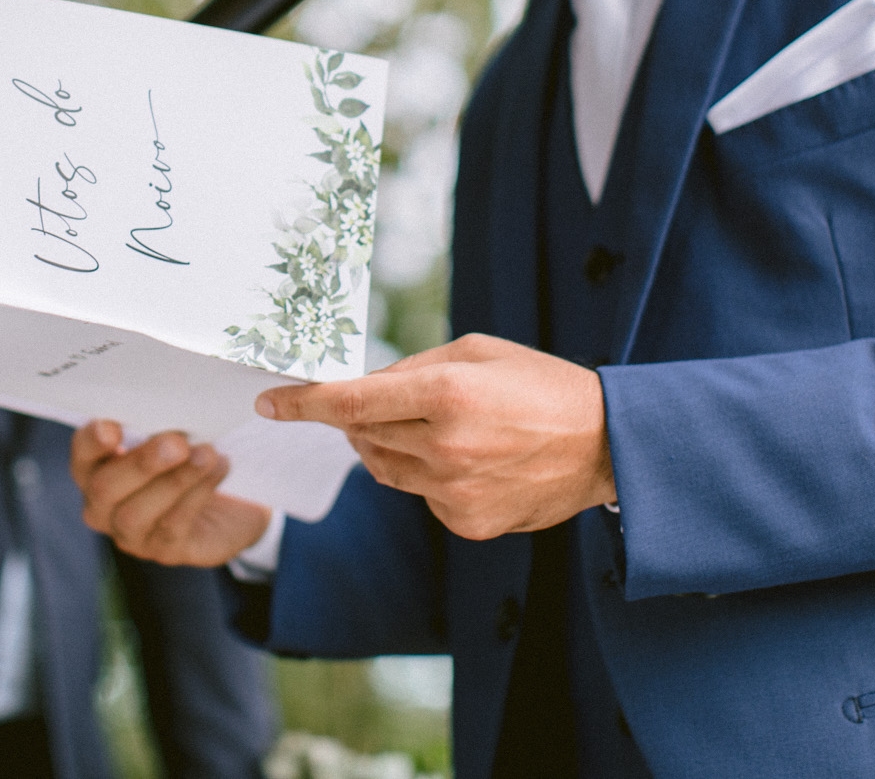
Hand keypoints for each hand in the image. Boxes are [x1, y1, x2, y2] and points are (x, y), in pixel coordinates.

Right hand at [71, 421, 270, 566]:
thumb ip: (160, 422)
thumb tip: (171, 404)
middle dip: (141, 464)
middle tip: (177, 442)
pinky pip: (172, 527)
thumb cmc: (188, 454)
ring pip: (135, 514)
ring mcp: (131, 534)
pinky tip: (218, 468)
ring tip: (207, 453)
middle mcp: (103, 506)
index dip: (92, 443)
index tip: (112, 427)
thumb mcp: (173, 433)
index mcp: (96, 468)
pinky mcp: (165, 551)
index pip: (82, 454)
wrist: (229, 499)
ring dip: (174, 481)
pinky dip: (197, 494)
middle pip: (105, 488)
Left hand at [256, 333, 615, 540]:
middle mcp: (445, 448)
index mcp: (447, 395)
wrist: (605, 445)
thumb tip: (361, 387)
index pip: (352, 401)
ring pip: (383, 468)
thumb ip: (413, 369)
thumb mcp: (478, 352)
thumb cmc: (540, 385)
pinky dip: (425, 475)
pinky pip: (419, 495)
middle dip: (357, 416)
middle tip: (375, 401)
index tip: (269, 401)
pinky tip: (466, 459)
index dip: (304, 402)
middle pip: (363, 434)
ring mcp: (455, 493)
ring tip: (431, 426)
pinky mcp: (467, 522)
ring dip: (388, 445)